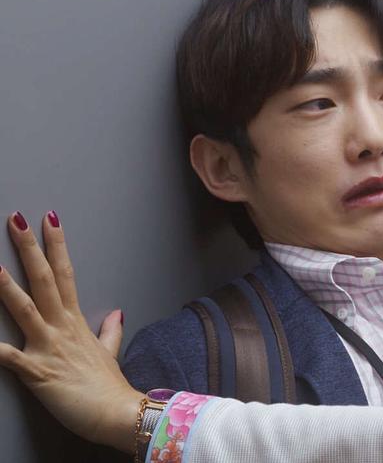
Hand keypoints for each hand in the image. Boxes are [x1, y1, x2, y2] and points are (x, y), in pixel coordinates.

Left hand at [0, 211, 142, 453]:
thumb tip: (117, 313)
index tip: (49, 220)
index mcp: (75, 323)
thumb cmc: (109, 387)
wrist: (119, 414)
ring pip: (26, 309)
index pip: (65, 274)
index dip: (56, 246)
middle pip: (45, 280)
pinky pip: (10, 358)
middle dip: (30, 249)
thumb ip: (109, 331)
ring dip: (8, 287)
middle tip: (16, 221)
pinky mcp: (38, 372)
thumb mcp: (109, 353)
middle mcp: (62, 329)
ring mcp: (50, 348)